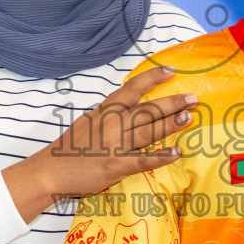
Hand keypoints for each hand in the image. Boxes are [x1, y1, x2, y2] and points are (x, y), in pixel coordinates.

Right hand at [4, 66, 195, 220]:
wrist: (50, 171)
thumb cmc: (69, 148)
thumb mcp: (88, 122)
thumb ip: (108, 114)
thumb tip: (128, 108)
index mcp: (104, 111)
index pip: (131, 89)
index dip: (152, 78)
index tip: (171, 71)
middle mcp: (112, 124)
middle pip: (147, 109)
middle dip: (172, 103)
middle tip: (193, 98)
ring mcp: (115, 145)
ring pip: (148, 131)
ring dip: (171, 123)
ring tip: (190, 118)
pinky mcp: (116, 166)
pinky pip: (144, 160)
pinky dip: (161, 157)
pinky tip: (177, 153)